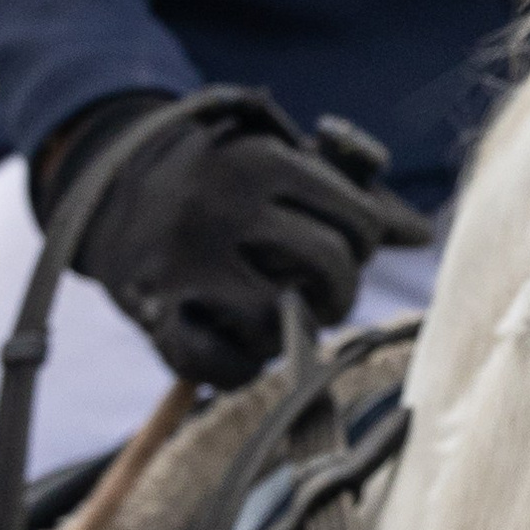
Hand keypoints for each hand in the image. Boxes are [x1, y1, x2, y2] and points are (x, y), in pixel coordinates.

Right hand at [50, 96, 415, 390]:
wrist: (107, 187)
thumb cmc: (221, 177)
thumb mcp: (278, 160)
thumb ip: (349, 191)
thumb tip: (422, 234)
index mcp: (261, 161)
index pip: (360, 221)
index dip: (364, 244)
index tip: (345, 248)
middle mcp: (224, 206)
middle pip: (331, 266)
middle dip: (340, 290)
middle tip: (323, 293)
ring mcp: (187, 262)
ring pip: (284, 322)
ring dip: (291, 332)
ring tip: (275, 312)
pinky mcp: (155, 313)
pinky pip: (226, 368)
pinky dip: (243, 368)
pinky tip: (240, 344)